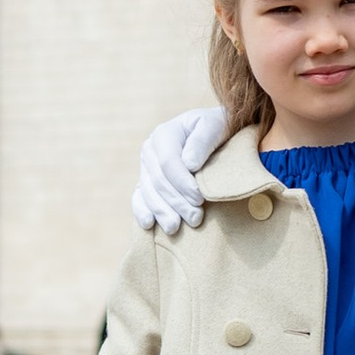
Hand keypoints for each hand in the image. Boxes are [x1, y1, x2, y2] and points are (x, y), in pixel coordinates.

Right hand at [131, 104, 228, 234]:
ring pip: (148, 193)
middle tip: (196, 219)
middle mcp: (150, 150)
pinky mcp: (146, 182)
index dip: (182, 183)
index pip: (168, 162)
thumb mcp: (215, 126)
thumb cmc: (216, 129)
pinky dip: (142, 212)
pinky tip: (150, 224)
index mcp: (164, 134)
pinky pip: (138, 198)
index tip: (200, 199)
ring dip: (162, 212)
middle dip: (177, 202)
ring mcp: (146, 167)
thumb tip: (189, 164)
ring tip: (176, 228)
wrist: (212, 133)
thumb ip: (203, 141)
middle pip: (159, 181)